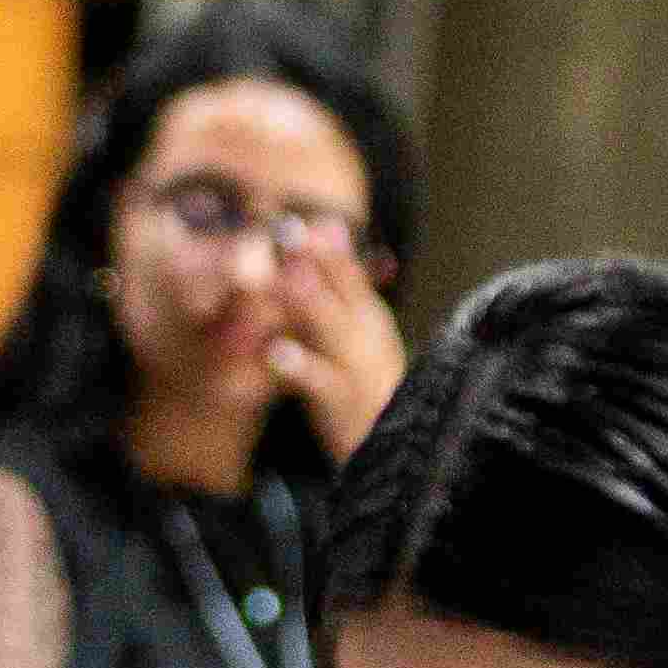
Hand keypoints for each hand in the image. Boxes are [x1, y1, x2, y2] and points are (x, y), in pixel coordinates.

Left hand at [255, 236, 409, 463]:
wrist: (391, 449)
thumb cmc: (362, 386)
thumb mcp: (355, 333)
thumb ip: (339, 286)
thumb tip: (328, 226)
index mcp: (369, 316)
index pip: (348, 272)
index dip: (323, 244)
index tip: (297, 219)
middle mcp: (366, 335)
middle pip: (342, 292)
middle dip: (316, 260)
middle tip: (289, 230)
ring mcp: (357, 368)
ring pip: (333, 331)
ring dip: (310, 303)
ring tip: (286, 279)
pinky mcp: (342, 403)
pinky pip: (320, 382)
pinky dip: (300, 366)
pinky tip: (276, 353)